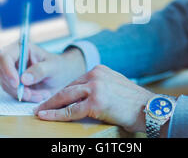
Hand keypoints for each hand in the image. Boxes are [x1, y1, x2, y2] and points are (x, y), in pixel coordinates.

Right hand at [0, 43, 85, 102]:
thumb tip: (24, 79)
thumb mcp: (53, 67)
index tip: (17, 83)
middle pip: (4, 74)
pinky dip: (25, 97)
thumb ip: (40, 70)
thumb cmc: (59, 66)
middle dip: (17, 87)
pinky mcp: (14, 83)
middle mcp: (13, 59)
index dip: (8, 70)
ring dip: (23, 94)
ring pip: (8, 86)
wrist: (62, 76)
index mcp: (21, 48)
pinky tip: (39, 96)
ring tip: (42, 95)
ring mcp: (12, 72)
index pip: (5, 57)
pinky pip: (13, 93)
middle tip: (33, 95)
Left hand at [34, 65, 154, 132]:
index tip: (52, 99)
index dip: (62, 92)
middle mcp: (95, 75)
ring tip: (39, 112)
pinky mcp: (95, 102)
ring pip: (65, 96)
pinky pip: (71, 110)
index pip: (75, 81)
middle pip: (68, 87)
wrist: (149, 108)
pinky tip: (46, 116)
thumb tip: (85, 96)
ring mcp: (95, 87)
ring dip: (50, 105)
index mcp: (99, 70)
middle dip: (52, 98)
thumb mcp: (115, 86)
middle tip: (39, 105)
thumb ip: (100, 86)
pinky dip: (56, 114)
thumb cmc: (134, 102)